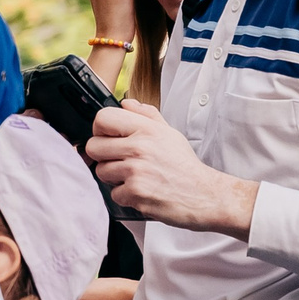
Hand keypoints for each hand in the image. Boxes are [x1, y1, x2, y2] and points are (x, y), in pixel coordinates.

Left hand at [86, 100, 257, 235]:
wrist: (204, 195)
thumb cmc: (184, 166)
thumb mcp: (169, 134)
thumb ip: (146, 116)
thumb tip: (125, 103)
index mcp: (147, 130)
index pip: (102, 118)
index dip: (100, 129)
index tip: (107, 137)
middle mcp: (139, 147)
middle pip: (94, 147)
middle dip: (103, 156)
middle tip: (120, 161)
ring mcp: (135, 171)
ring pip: (101, 171)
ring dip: (114, 177)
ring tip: (135, 177)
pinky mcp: (135, 192)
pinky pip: (113, 193)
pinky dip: (125, 195)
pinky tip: (142, 191)